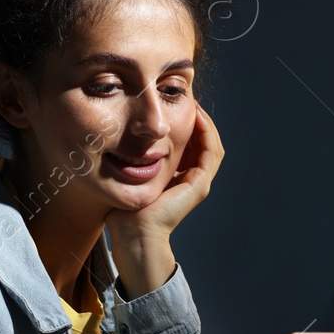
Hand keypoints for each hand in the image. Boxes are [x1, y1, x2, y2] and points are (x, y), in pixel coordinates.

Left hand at [106, 104, 222, 248]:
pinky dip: (207, 134)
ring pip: (213, 146)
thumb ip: (134, 160)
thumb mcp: (132, 176)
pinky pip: (211, 152)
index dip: (189, 125)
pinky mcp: (199, 185)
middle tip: (190, 102)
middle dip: (200, 121)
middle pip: (206, 144)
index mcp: (180, 179)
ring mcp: (199, 183)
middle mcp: (193, 181)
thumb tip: (120, 139)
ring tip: (195, 107)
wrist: (133, 231)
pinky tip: (197, 118)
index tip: (177, 107)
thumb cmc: (126, 209)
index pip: (193, 146)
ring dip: (206, 124)